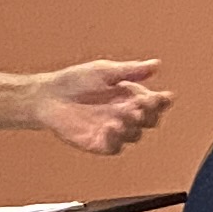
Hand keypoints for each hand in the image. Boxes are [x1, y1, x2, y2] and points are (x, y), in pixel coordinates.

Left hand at [29, 59, 172, 157]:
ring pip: (134, 135)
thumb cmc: (75, 80)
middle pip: (149, 121)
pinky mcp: (99, 143)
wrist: (48, 96)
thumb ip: (130, 71)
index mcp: (130, 97)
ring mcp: (113, 131)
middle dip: (150, 114)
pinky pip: (115, 147)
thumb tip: (156, 64)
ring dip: (133, 125)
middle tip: (142, 106)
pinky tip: (111, 127)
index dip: (161, 102)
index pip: (154, 103)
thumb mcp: (104, 71)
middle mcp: (125, 115)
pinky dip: (116, 139)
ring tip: (125, 115)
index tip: (164, 97)